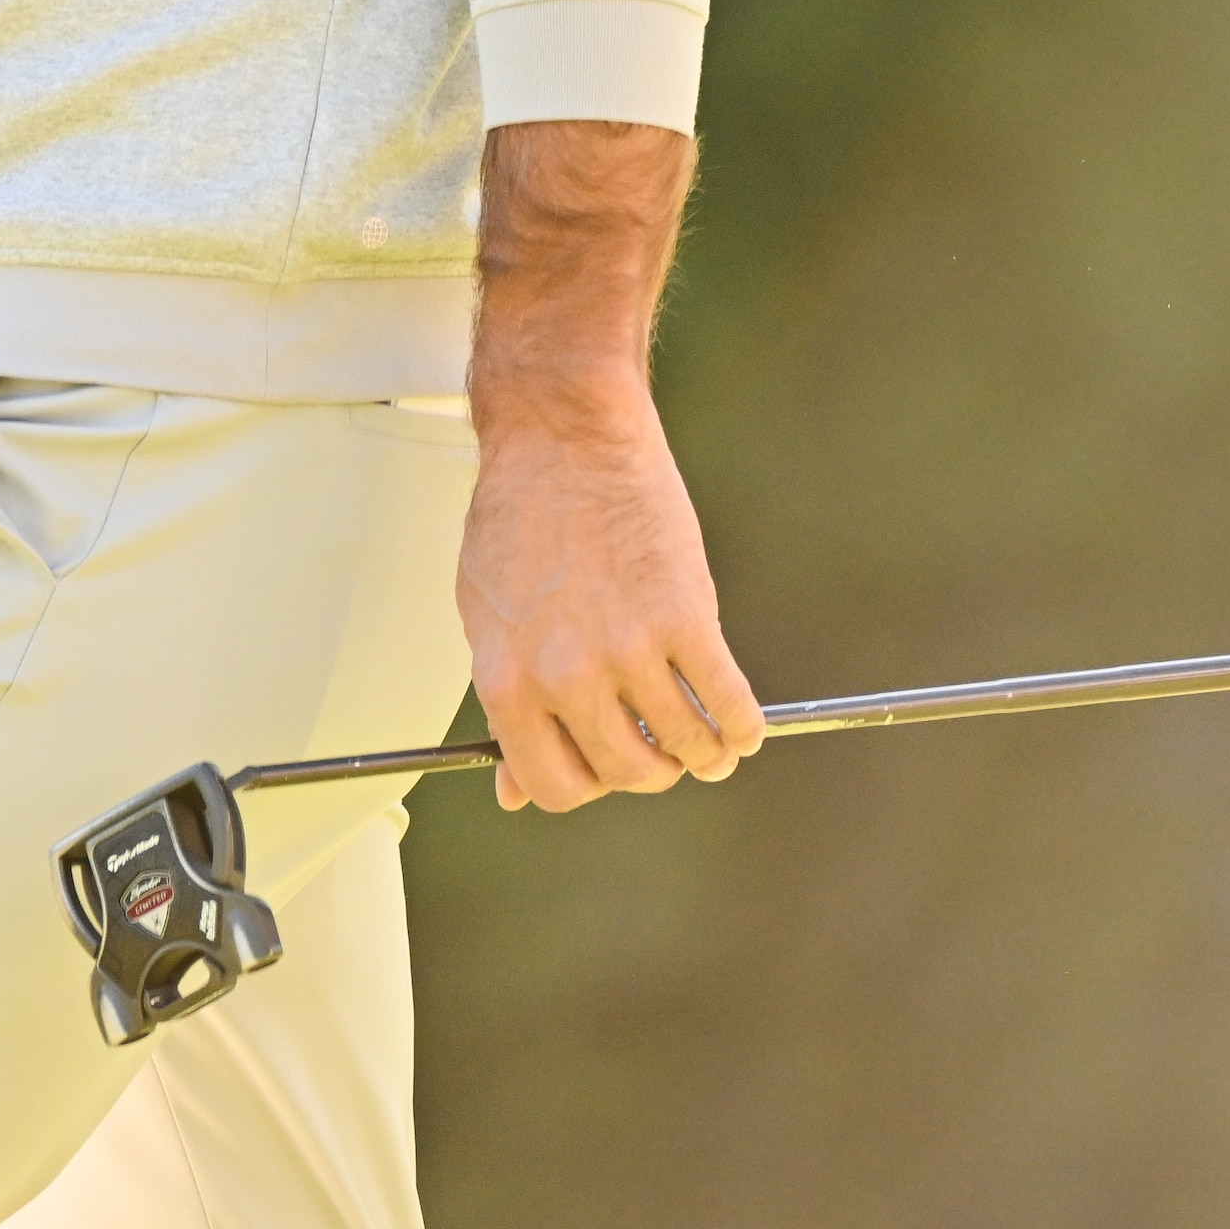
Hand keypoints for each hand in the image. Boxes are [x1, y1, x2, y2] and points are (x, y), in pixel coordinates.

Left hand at [456, 380, 762, 811]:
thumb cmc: (519, 515)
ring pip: (683, 745)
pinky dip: (743, 726)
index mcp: (507, 680)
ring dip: (703, 754)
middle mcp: (566, 675)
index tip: (605, 768)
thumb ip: (507, 704)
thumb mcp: (486, 616)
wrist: (564, 435)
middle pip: (626, 772)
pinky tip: (743, 727)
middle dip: (649, 770)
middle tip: (662, 752)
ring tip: (709, 745)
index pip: (551, 786)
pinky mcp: (685, 616)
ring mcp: (629, 648)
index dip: (586, 786)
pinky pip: (728, 702)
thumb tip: (513, 793)